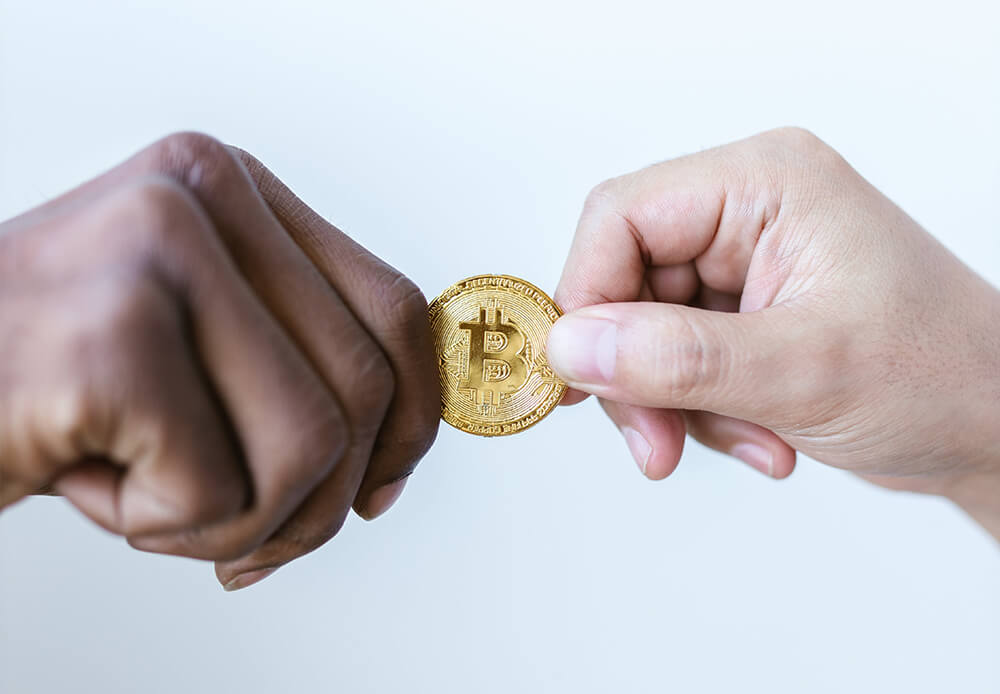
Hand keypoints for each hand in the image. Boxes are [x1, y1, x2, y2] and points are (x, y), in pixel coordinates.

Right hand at [0, 133, 439, 587]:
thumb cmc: (47, 381)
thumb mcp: (191, 343)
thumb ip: (294, 364)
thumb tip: (397, 456)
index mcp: (235, 187)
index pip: (395, 311)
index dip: (412, 421)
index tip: (375, 490)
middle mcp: (202, 192)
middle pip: (365, 388)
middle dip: (317, 501)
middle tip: (243, 537)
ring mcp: (157, 251)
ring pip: (313, 446)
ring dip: (240, 520)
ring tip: (148, 495)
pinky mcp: (111, 335)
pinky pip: (219, 491)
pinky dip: (162, 528)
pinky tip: (88, 483)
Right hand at [547, 128, 999, 538]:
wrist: (999, 428)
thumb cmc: (944, 375)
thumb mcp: (803, 369)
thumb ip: (677, 358)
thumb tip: (570, 349)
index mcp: (764, 183)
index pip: (621, 216)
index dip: (586, 296)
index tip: (581, 378)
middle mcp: (746, 212)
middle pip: (625, 280)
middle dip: (639, 374)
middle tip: (656, 443)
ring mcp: (745, 264)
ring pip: (645, 332)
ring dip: (680, 404)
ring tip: (751, 440)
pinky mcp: (746, 313)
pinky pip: (679, 361)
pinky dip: (705, 412)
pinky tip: (765, 438)